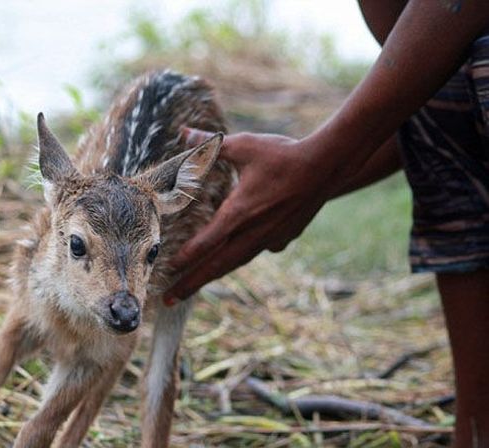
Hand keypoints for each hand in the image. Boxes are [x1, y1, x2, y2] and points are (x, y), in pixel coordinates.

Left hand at [164, 129, 334, 304]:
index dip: (186, 258)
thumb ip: (209, 145)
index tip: (168, 270)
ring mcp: (270, 238)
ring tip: (193, 286)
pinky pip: (258, 251)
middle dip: (191, 282)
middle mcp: (253, 231)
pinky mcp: (284, 237)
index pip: (206, 243)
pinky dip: (242, 256)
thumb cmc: (283, 154)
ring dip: (212, 275)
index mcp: (239, 212)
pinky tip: (235, 257)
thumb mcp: (243, 145)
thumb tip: (183, 132)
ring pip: (236, 262)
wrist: (327, 165)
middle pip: (216, 264)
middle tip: (169, 300)